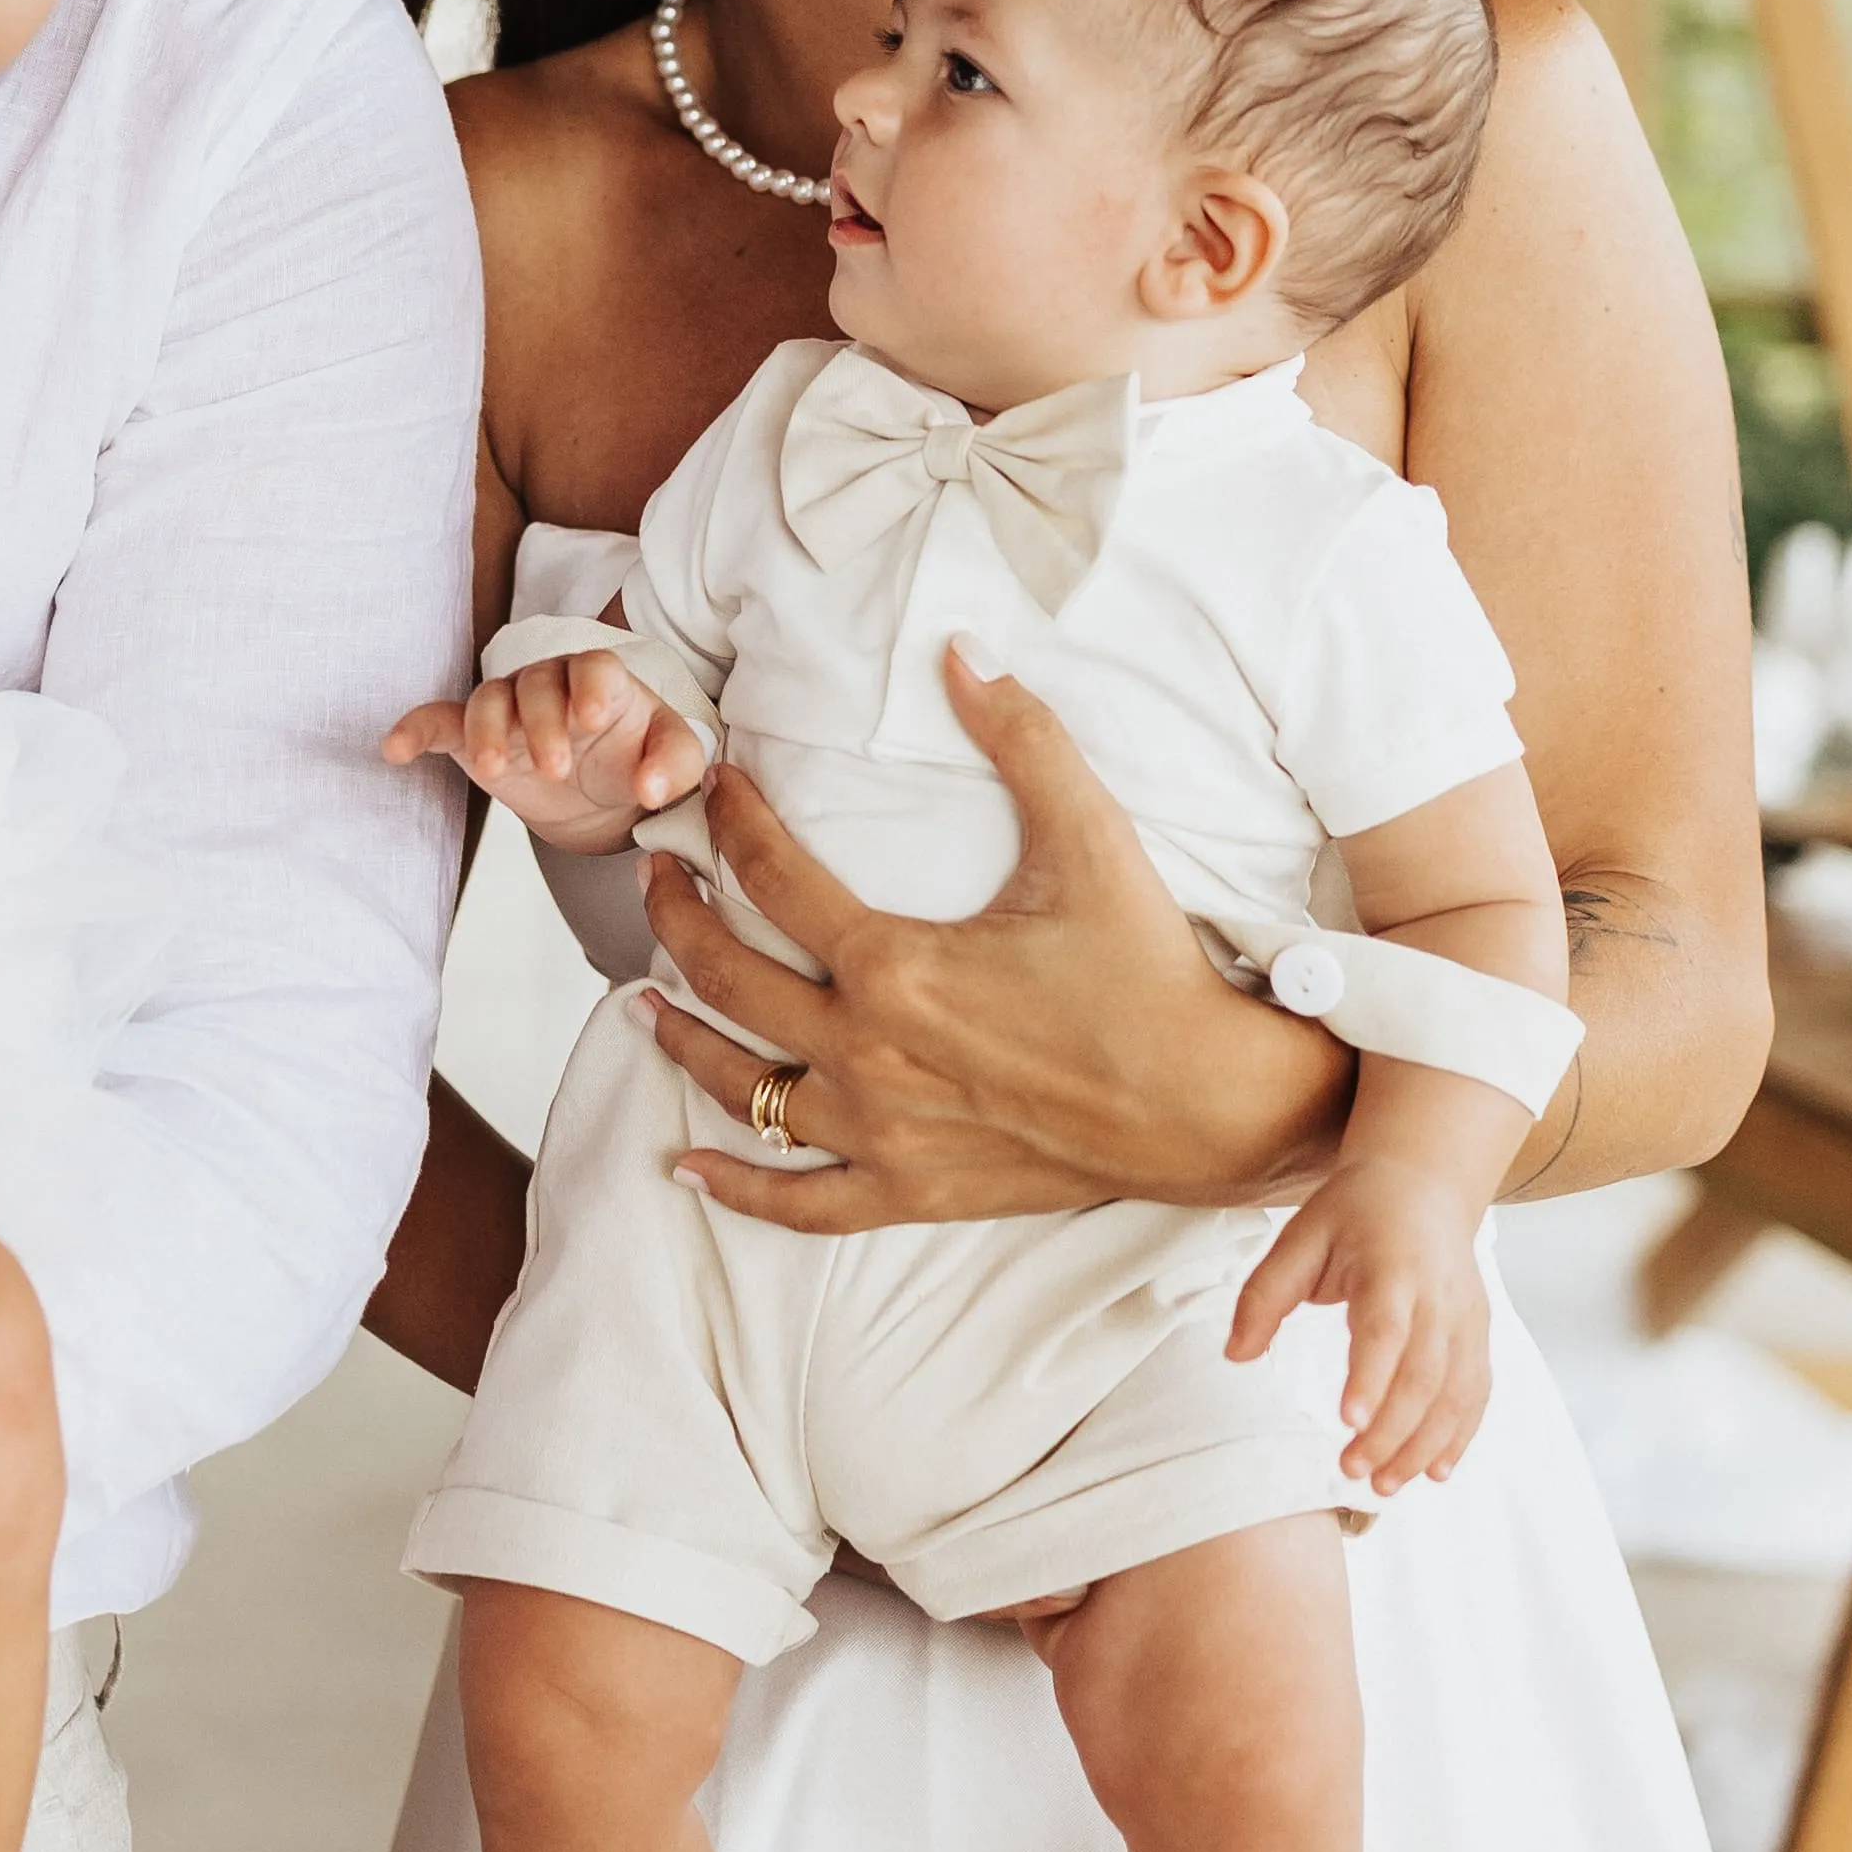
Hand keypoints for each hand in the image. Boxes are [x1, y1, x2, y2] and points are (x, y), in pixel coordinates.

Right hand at [385, 650, 706, 852]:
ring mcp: (509, 709)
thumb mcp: (672, 762)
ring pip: (488, 700)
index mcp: (603, 681)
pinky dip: (414, 731)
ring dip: (488, 731)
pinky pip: (439, 722)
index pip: (594, 668)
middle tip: (557, 768)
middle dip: (543, 724)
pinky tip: (394, 750)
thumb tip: (650, 787)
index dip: (590, 687)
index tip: (593, 718)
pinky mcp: (475, 739)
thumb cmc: (637, 760)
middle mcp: (551, 685)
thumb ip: (674, 766)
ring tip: (494, 769)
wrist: (603, 794)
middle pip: (538, 685)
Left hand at [654, 648, 1347, 1233]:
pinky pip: (799, 1201)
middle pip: (729, 981)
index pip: (774, 878)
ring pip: (745, 1089)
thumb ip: (1022, 737)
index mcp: (896, 966)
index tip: (718, 786)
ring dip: (682, 1040)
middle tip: (656, 875)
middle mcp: (869, 1054)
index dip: (734, 821)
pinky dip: (736, 1187)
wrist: (1207, 1103)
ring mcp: (884, 1131)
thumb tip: (961, 650)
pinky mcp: (912, 1189)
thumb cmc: (1148, 969)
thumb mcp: (1090, 837)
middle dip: (677, 919)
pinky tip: (685, 1166)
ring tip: (643, 998)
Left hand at [1227, 1150, 1494, 1491]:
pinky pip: (1476, 1393)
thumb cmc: (1352, 1213)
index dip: (1371, 1377)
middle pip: (1423, 1375)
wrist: (1423, 1185)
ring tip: (1385, 1484)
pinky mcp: (1478, 1335)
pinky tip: (1436, 1472)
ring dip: (1424, 1445)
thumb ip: (1263, 1296)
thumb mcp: (1297, 1238)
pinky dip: (1460, 1435)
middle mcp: (1437, 1297)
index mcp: (1390, 1269)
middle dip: (1392, 1431)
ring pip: (1454, 1393)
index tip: (1350, 1421)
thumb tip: (1235, 1355)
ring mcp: (1465, 1319)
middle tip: (1352, 1470)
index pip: (1385, 1330)